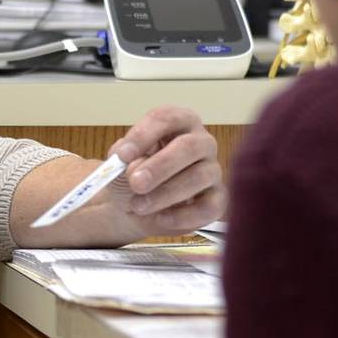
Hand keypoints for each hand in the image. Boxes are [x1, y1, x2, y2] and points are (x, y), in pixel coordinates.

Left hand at [106, 105, 225, 236]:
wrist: (133, 206)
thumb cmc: (130, 175)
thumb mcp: (120, 164)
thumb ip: (125, 160)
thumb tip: (135, 166)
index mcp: (178, 122)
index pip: (167, 118)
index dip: (144, 135)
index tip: (122, 155)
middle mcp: (201, 142)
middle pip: (189, 146)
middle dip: (160, 166)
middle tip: (136, 183)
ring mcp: (212, 170)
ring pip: (198, 177)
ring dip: (165, 193)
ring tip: (138, 206)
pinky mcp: (217, 199)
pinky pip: (208, 207)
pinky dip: (182, 216)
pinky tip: (161, 219)